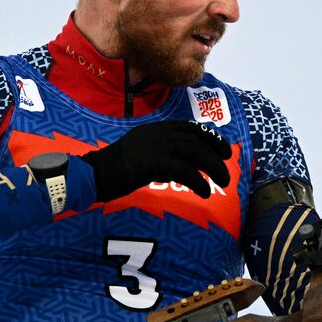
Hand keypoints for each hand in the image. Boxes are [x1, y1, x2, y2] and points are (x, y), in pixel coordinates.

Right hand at [80, 121, 230, 200]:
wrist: (94, 174)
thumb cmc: (114, 168)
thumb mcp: (138, 152)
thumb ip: (158, 153)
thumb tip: (179, 167)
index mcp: (155, 129)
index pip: (189, 128)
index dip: (209, 136)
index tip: (221, 147)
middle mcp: (159, 134)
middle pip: (197, 140)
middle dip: (216, 152)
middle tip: (227, 165)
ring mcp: (157, 147)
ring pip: (197, 154)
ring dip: (214, 168)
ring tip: (223, 182)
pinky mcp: (155, 163)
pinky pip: (186, 172)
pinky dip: (199, 182)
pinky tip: (204, 193)